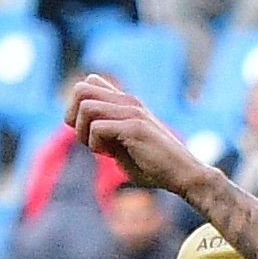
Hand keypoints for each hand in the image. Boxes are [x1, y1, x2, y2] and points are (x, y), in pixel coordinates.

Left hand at [65, 70, 214, 201]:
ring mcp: (132, 111)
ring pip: (86, 105)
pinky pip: (97, 127)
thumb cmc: (156, 167)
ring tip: (98, 149)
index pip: (89, 83)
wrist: (184, 175)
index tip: (89, 132)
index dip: (78, 108)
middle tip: (86, 139)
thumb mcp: (124, 147)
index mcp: (127, 103)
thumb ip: (107, 136)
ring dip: (82, 131)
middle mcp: (128, 101)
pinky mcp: (135, 127)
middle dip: (73, 116)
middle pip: (80, 89)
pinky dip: (95, 144)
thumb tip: (83, 133)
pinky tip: (110, 155)